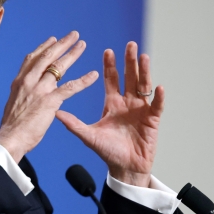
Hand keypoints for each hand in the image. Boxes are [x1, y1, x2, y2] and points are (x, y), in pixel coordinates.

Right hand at [0, 31, 97, 162]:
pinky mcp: (50, 101)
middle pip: (47, 57)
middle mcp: (29, 81)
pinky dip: (83, 81)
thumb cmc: (12, 125)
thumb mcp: (14, 102)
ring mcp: (39, 90)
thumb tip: (26, 90)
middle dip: (61, 44)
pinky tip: (93, 75)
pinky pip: (70, 87)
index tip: (53, 39)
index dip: (44, 47)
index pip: (32, 58)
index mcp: (20, 81)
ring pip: (59, 67)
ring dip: (73, 54)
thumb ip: (22, 92)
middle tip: (73, 35)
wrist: (10, 137)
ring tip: (83, 45)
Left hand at [56, 42, 163, 186]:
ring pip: (143, 86)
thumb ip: (73, 123)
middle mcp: (127, 103)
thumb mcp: (88, 135)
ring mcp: (140, 110)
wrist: (124, 168)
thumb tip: (55, 112)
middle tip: (130, 45)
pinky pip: (156, 106)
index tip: (107, 51)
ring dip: (144, 71)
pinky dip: (158, 97)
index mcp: (112, 103)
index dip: (110, 66)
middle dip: (129, 61)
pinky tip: (158, 87)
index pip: (111, 80)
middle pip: (129, 77)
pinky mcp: (152, 120)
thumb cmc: (108, 151)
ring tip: (143, 57)